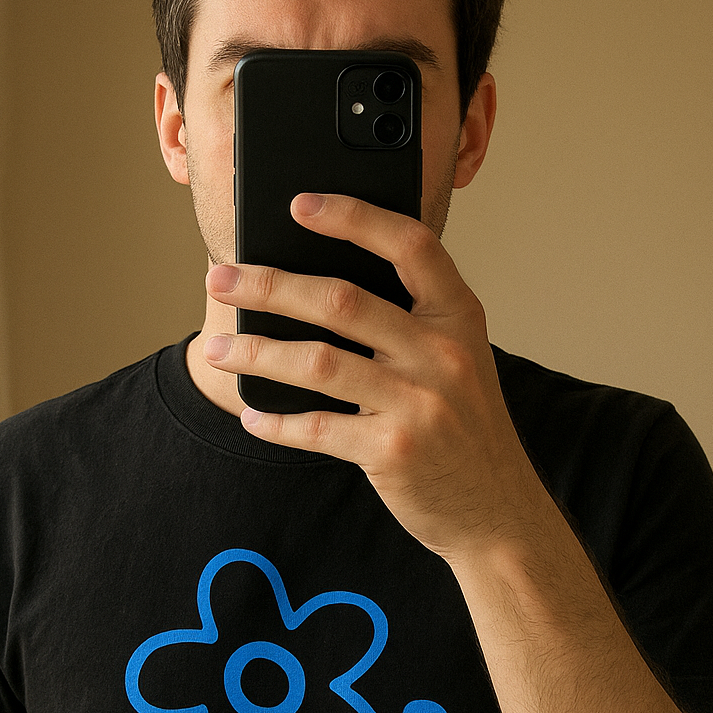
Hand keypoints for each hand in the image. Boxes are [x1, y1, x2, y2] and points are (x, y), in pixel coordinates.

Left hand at [203, 192, 543, 563]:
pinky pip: (319, 428)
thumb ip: (408, 322)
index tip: (299, 204)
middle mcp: (442, 353)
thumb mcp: (457, 359)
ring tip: (216, 349)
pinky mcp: (394, 452)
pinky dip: (277, 422)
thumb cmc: (463, 427)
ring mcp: (419, 404)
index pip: (408, 245)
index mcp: (458, 317)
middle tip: (221, 279)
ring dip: (257, 352)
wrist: (496, 508)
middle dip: (270, 285)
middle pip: (342, 301)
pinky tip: (252, 414)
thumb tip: (315, 289)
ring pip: (319, 363)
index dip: (353, 217)